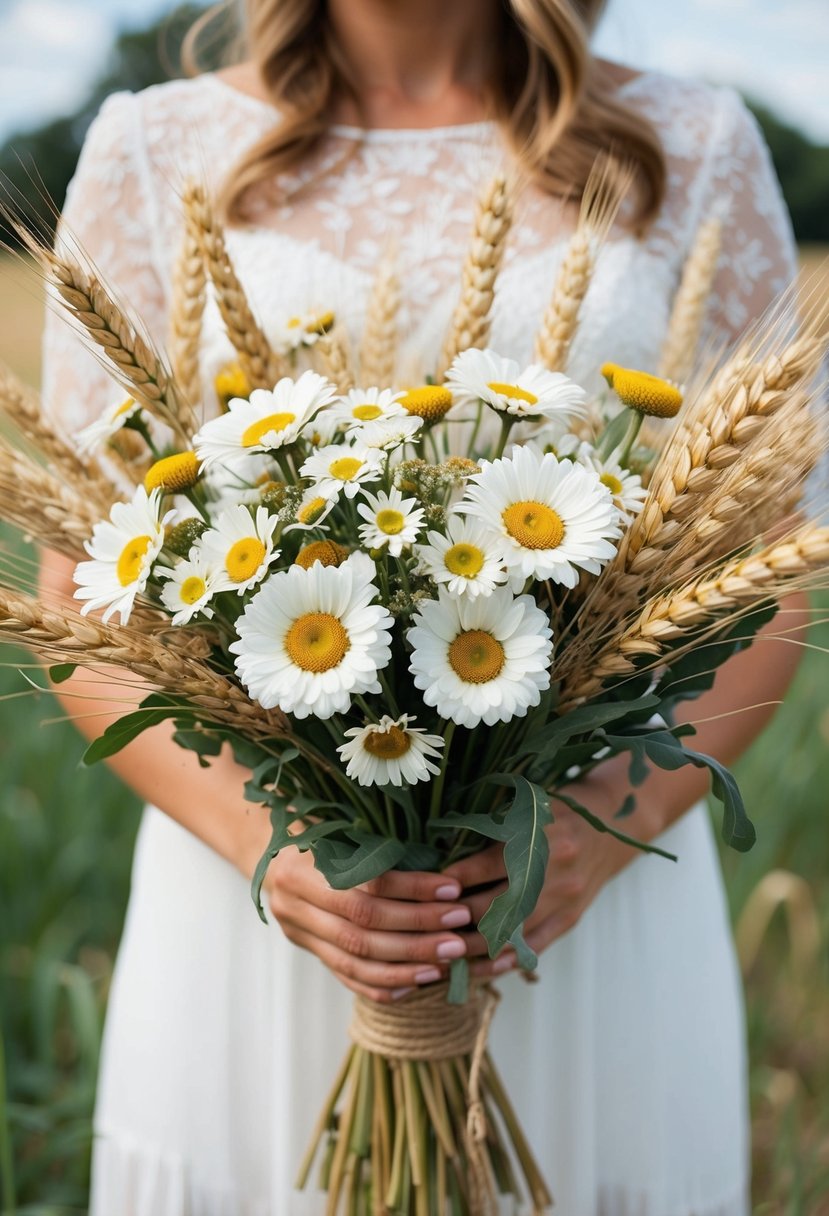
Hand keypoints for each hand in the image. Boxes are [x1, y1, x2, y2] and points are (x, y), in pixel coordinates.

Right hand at [263, 847, 473, 1002]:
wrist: (269, 851)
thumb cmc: (317, 829)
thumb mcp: (337, 826)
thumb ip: (372, 844)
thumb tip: (438, 853)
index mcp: (303, 867)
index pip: (366, 887)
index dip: (413, 890)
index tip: (453, 890)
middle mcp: (294, 905)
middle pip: (362, 929)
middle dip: (416, 933)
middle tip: (459, 935)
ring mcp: (298, 933)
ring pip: (356, 961)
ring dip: (406, 965)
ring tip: (447, 961)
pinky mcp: (309, 951)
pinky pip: (347, 977)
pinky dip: (383, 984)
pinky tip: (417, 983)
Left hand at [442, 773, 654, 978]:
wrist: (610, 824)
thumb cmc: (556, 811)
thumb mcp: (529, 807)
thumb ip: (492, 825)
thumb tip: (442, 847)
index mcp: (540, 836)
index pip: (488, 863)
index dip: (454, 879)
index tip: (425, 889)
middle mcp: (554, 870)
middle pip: (496, 903)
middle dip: (456, 917)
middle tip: (423, 925)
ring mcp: (565, 898)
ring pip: (511, 932)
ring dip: (473, 947)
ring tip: (440, 953)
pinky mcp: (570, 918)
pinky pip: (533, 947)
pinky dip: (502, 961)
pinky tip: (475, 968)